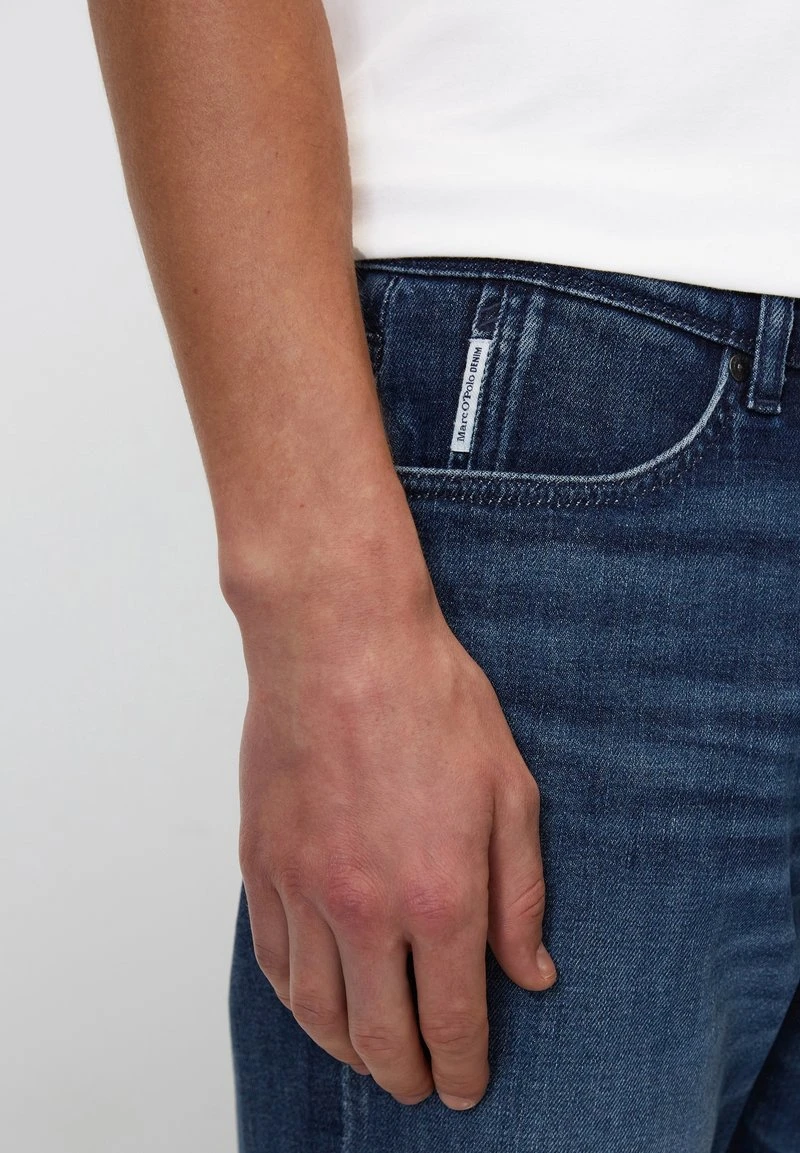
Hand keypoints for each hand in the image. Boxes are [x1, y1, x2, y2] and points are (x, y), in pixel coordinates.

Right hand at [232, 543, 555, 1111]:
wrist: (341, 639)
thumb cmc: (433, 701)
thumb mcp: (509, 790)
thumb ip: (521, 894)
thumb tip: (532, 973)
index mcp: (442, 896)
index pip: (454, 1021)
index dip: (463, 1067)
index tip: (466, 1088)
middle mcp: (366, 909)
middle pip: (381, 1035)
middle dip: (408, 1075)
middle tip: (422, 1086)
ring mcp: (304, 889)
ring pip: (319, 1010)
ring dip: (349, 1050)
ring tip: (372, 1057)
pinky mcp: (262, 864)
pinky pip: (273, 959)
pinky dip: (297, 999)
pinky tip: (317, 1001)